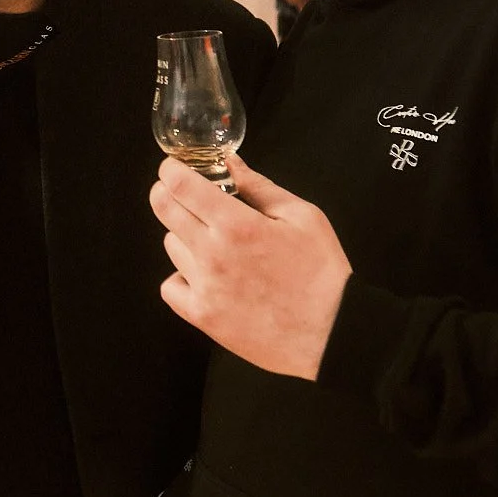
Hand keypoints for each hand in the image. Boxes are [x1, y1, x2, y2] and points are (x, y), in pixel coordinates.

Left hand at [147, 151, 351, 379]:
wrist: (333, 334)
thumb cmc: (323, 274)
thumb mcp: (302, 217)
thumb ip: (259, 186)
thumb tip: (230, 162)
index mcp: (237, 225)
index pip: (180, 185)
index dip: (170, 170)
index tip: (173, 167)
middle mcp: (213, 255)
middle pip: (164, 209)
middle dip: (166, 192)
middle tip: (182, 193)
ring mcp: (205, 288)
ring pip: (171, 246)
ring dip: (183, 235)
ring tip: (213, 241)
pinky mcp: (203, 317)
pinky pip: (170, 286)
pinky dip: (181, 276)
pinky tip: (204, 274)